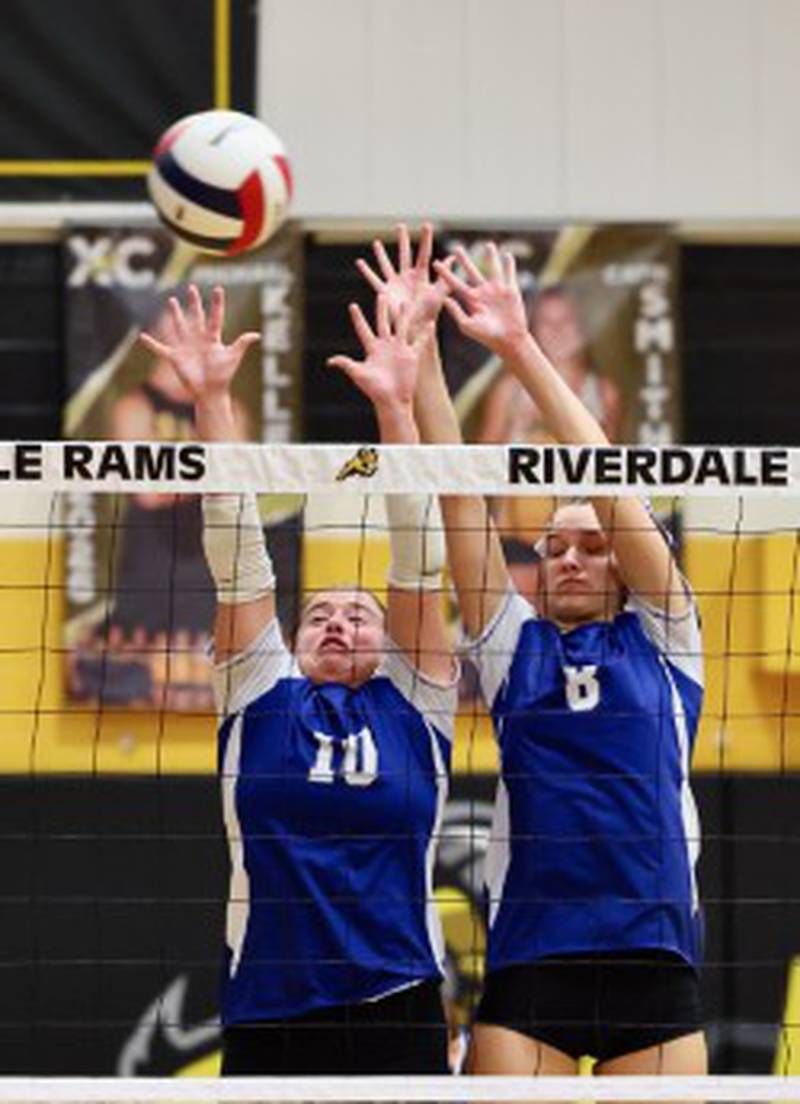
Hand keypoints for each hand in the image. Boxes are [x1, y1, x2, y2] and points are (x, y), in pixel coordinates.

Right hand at [139, 284, 259, 400]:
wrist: (210, 392)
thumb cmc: (223, 376)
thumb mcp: (232, 357)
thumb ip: (241, 344)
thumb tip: (257, 335)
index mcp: (212, 338)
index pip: (216, 317)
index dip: (217, 304)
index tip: (218, 288)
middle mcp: (198, 339)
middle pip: (196, 317)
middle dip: (194, 303)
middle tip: (192, 288)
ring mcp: (186, 347)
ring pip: (179, 326)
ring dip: (175, 314)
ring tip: (172, 301)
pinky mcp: (175, 357)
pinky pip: (160, 349)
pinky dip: (151, 344)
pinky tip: (142, 336)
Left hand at [327, 295, 422, 411]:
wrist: (392, 400)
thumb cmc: (373, 389)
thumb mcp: (358, 374)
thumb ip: (346, 364)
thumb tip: (330, 361)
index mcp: (372, 349)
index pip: (363, 329)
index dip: (357, 318)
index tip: (352, 306)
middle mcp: (385, 346)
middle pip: (383, 323)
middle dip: (381, 309)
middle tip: (381, 294)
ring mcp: (399, 350)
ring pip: (402, 327)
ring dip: (403, 315)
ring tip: (405, 302)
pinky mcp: (411, 355)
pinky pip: (419, 341)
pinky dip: (425, 333)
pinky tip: (431, 323)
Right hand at [356, 223, 447, 340]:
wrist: (415, 327)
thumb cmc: (429, 313)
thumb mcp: (439, 293)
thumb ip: (445, 276)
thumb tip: (453, 259)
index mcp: (421, 276)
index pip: (424, 253)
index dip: (425, 239)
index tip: (426, 224)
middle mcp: (408, 277)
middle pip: (404, 254)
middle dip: (403, 240)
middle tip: (400, 226)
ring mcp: (395, 284)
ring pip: (387, 264)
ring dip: (381, 254)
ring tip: (376, 243)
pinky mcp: (385, 292)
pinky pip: (374, 279)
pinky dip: (366, 271)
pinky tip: (360, 262)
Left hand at [434, 243, 529, 356]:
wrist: (508, 340)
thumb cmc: (486, 336)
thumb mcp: (467, 326)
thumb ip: (456, 312)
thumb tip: (445, 299)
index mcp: (470, 300)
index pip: (455, 283)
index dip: (445, 273)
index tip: (435, 263)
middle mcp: (482, 292)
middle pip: (471, 272)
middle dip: (464, 260)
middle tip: (457, 248)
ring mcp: (497, 291)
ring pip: (492, 269)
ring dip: (490, 257)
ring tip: (488, 245)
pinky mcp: (510, 291)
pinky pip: (509, 274)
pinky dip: (509, 265)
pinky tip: (508, 255)